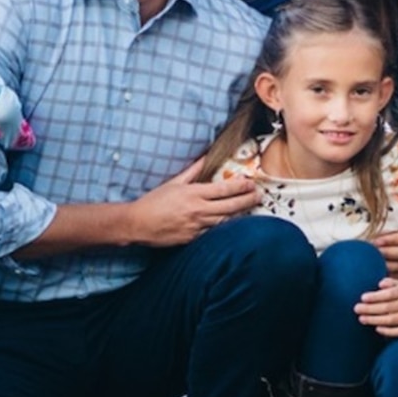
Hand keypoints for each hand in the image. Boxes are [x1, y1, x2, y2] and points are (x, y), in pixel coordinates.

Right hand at [126, 159, 258, 246]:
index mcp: (193, 194)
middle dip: (247, 200)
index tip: (251, 183)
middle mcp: (198, 210)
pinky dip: (225, 229)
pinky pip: (214, 234)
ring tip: (251, 209)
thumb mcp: (173, 182)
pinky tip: (234, 226)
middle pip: (230, 206)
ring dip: (240, 215)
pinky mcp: (193, 239)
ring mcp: (197, 226)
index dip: (240, 186)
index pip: (224, 189)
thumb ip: (192, 170)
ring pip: (225, 221)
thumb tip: (206, 157)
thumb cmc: (154, 201)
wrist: (138, 224)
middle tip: (259, 196)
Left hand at [355, 280, 397, 337]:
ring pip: (391, 320)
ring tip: (361, 319)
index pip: (389, 294)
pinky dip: (388, 331)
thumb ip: (390, 283)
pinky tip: (377, 328)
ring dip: (375, 320)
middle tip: (356, 309)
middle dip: (370, 309)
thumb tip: (379, 283)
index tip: (362, 297)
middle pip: (387, 307)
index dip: (375, 296)